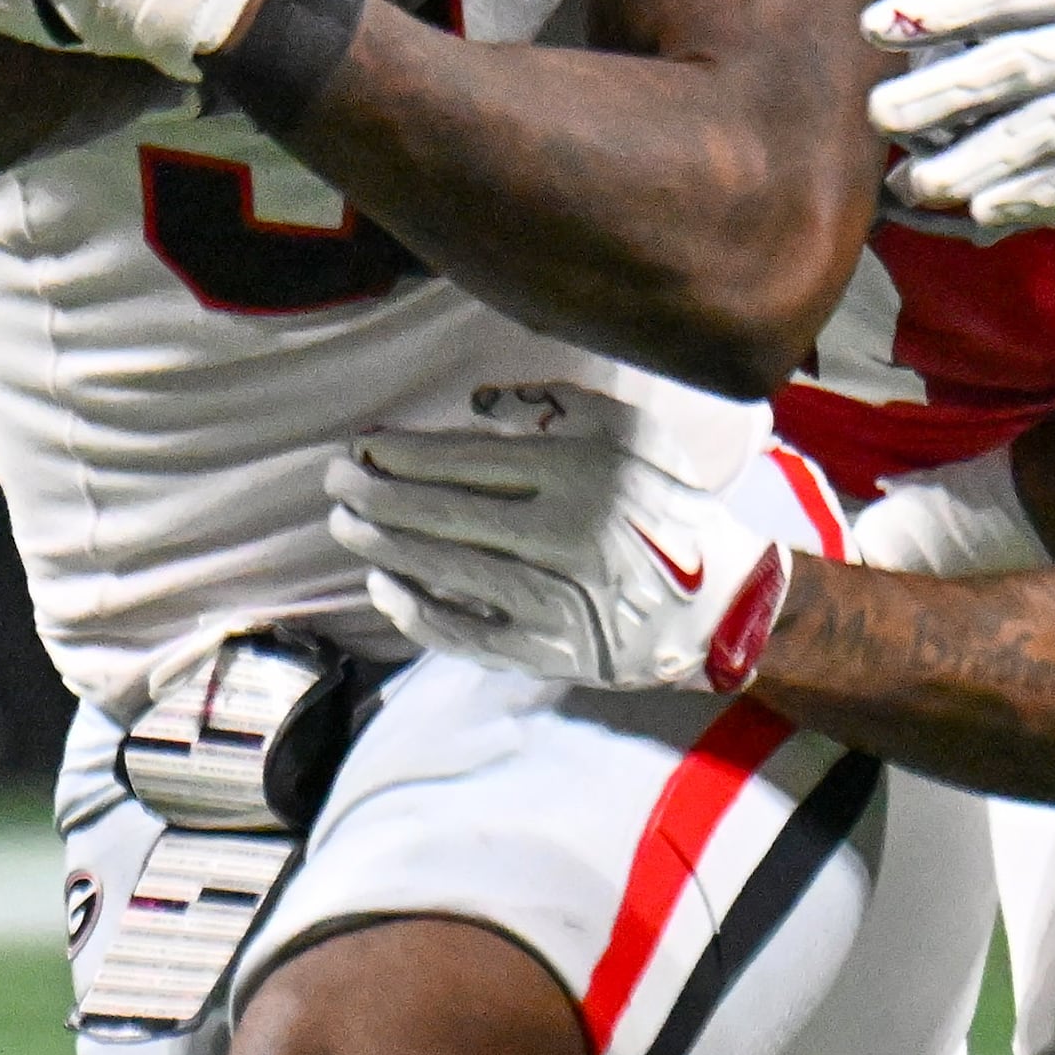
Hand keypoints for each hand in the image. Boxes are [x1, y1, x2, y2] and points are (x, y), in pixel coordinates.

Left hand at [330, 384, 790, 692]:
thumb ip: (556, 406)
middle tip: (334, 483)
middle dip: (377, 496)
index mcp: (581, 474)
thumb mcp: (632, 432)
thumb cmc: (666, 504)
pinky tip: (385, 587)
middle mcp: (565, 535)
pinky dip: (419, 611)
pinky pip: (470, 632)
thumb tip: (473, 405)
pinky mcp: (552, 650)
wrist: (720, 600)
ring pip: (449, 570)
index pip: (467, 461)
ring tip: (346, 526)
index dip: (403, 454)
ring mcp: (556, 599)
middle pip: (445, 514)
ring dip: (386, 547)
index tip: (361, 448)